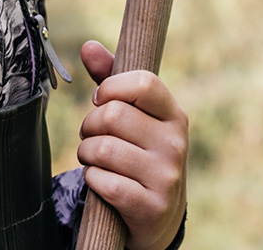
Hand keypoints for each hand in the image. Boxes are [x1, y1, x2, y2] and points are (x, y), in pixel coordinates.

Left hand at [77, 40, 188, 249]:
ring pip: (103, 149)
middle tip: (92, 136)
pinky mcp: (151, 206)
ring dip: (86, 154)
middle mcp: (176, 143)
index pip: (143, 82)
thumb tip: (88, 45)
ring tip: (93, 158)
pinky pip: (103, 182)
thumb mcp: (136, 119)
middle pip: (113, 115)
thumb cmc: (140, 155)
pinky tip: (100, 181)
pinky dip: (92, 179)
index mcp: (175, 115)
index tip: (100, 100)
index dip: (111, 87)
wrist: (159, 216)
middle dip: (89, 126)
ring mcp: (166, 176)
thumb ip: (111, 81)